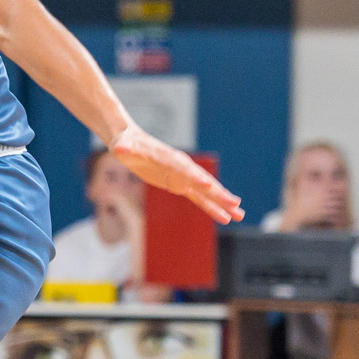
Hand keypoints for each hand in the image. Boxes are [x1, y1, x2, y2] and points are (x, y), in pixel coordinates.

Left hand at [109, 126, 242, 222]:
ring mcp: (182, 177)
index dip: (195, 177)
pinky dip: (211, 207)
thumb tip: (119, 149)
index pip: (184, 169)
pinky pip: (198, 198)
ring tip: (239, 214)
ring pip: (206, 192)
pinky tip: (224, 217)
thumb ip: (124, 148)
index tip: (208, 186)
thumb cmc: (126, 144)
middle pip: (203, 181)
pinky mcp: (179, 184)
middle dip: (218, 193)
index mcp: (169, 158)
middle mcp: (181, 167)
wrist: (130, 141)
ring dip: (222, 203)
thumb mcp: (122, 146)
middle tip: (235, 204)